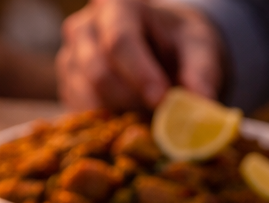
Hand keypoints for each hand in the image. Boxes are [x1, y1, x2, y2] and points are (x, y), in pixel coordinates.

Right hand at [57, 0, 223, 110]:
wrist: (159, 49)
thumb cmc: (178, 42)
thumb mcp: (198, 47)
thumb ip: (201, 70)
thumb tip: (201, 101)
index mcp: (116, 6)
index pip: (119, 41)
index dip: (140, 74)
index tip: (162, 100)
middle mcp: (83, 28)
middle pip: (98, 73)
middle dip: (131, 100)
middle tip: (159, 118)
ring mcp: (69, 59)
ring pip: (87, 98)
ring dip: (119, 115)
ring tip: (148, 117)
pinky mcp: (67, 87)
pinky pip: (81, 114)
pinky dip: (107, 124)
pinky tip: (130, 120)